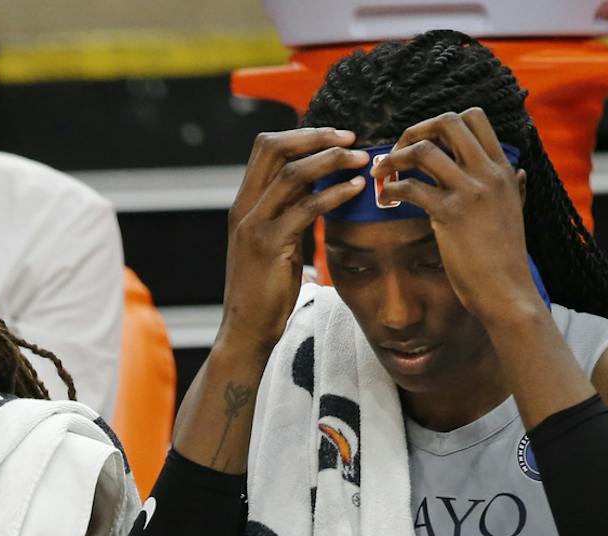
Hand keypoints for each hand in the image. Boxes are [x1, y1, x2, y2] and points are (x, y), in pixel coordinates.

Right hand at [219, 128, 369, 352]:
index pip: (268, 146)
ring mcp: (254, 225)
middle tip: (353, 139)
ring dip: (332, 160)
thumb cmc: (265, 290)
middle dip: (317, 136)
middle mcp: (244, 207)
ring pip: (293, 173)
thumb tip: (318, 187)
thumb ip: (289, 211)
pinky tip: (357, 191)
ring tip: (363, 160)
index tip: (337, 138)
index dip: (303, 134)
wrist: (246, 330)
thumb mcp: (276, 241)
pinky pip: (306, 208)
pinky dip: (335, 194)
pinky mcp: (269, 246)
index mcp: (245, 202)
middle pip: (274, 147)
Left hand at [373, 108, 542, 326]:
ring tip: (382, 175)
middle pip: (448, 122)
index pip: (474, 117)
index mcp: (502, 168)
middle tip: (397, 152)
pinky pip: (411, 187)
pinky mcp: (450, 214)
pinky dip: (391, 189)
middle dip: (414, 131)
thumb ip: (516, 188)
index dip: (441, 122)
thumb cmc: (505, 256)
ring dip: (395, 158)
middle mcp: (488, 173)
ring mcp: (470, 192)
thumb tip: (521, 172)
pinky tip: (386, 200)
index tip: (423, 143)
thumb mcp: (516, 212)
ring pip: (425, 150)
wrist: (507, 290)